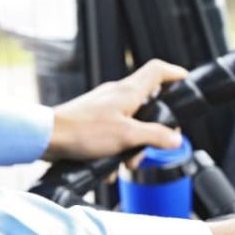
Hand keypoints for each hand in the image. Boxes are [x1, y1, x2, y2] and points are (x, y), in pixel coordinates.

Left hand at [43, 59, 187, 160]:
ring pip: (134, 123)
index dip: (176, 74)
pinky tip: (110, 164)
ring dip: (135, 145)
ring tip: (126, 161)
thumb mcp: (128, 136)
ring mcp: (106, 106)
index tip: (187, 82)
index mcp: (129, 92)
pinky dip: (118, 149)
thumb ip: (155, 136)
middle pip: (150, 103)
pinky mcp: (95, 119)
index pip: (158, 71)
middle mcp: (118, 95)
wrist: (47, 137)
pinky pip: (117, 132)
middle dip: (156, 128)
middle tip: (157, 143)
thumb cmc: (82, 131)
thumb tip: (175, 139)